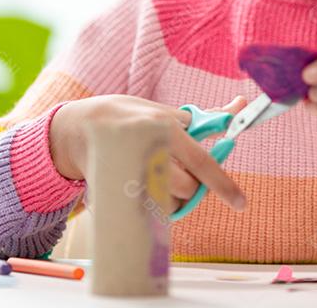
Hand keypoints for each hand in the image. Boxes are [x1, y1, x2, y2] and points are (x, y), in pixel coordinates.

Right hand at [50, 94, 247, 212]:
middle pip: (186, 188)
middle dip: (189, 186)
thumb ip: (202, 117)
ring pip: (168, 202)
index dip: (223, 184)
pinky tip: (140, 184)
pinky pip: (147, 210)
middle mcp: (148, 150)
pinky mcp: (115, 192)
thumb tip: (241, 106)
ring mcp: (130, 173)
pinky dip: (151, 202)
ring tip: (153, 174)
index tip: (241, 202)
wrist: (75, 129)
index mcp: (162, 127)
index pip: (201, 161)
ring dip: (169, 195)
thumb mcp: (161, 111)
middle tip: (175, 170)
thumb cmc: (125, 116)